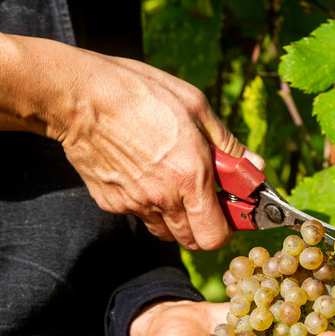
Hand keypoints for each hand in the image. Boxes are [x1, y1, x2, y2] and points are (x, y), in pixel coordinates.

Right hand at [48, 54, 262, 249]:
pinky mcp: (111, 202)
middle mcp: (164, 198)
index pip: (216, 236)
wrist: (80, 96)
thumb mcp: (196, 107)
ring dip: (176, 217)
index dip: (227, 229)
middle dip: (203, 226)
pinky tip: (142, 172)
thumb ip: (228, 144)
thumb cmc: (141, 93)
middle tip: (204, 199)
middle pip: (192, 242)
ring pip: (165, 231)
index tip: (230, 212)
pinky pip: (138, 214)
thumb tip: (254, 165)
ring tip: (172, 182)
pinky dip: (146, 203)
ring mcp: (134, 203)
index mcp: (191, 176)